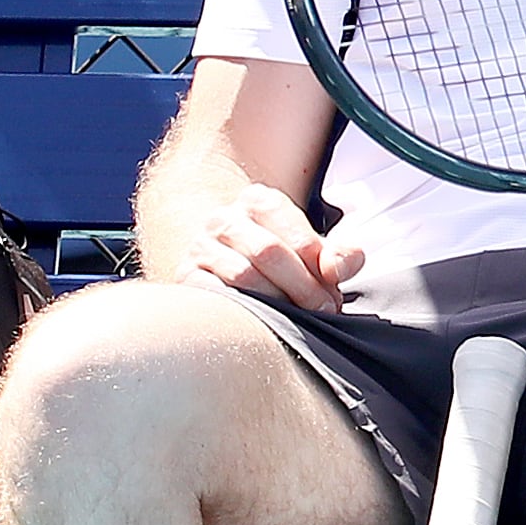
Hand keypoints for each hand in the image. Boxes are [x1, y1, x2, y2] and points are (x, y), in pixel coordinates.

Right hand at [176, 185, 363, 311]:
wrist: (226, 259)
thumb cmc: (281, 258)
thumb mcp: (313, 250)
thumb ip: (339, 255)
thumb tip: (335, 269)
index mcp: (260, 201)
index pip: (297, 235)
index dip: (320, 268)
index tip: (334, 294)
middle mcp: (225, 218)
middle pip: (270, 253)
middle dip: (303, 288)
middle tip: (323, 312)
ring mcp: (201, 246)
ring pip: (243, 276)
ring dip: (278, 303)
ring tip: (299, 320)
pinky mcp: (186, 275)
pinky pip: (217, 296)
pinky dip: (245, 312)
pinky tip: (264, 323)